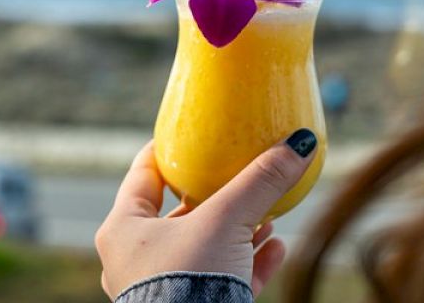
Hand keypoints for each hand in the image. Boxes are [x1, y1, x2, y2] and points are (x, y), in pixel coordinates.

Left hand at [95, 129, 316, 299]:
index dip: (167, 152)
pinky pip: (222, 280)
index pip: (143, 175)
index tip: (190, 136)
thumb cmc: (190, 282)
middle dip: (214, 197)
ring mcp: (162, 289)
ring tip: (266, 216)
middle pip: (178, 215)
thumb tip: (299, 143)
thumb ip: (260, 181)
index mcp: (125, 229)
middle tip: (236, 178)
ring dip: (237, 231)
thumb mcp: (226, 221)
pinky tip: (276, 249)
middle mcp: (137, 259)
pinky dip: (249, 263)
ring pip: (204, 249)